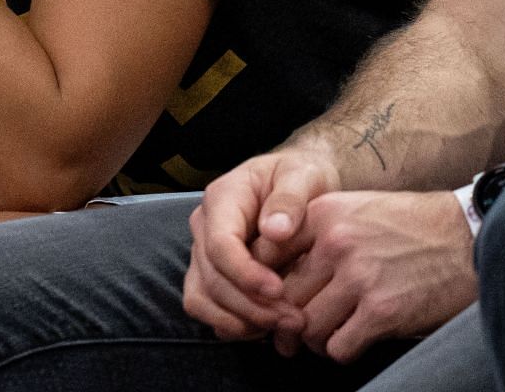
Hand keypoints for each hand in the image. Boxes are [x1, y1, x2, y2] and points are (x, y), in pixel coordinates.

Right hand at [184, 147, 341, 337]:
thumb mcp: (302, 175)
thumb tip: (274, 230)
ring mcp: (203, 253)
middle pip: (211, 278)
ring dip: (240, 321)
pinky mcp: (210, 274)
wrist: (299, 185)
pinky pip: (206, 307)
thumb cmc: (300, 177)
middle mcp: (204, 227)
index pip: (220, 244)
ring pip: (202, 298)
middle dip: (252, 306)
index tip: (280, 291)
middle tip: (296, 321)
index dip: (245, 274)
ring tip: (283, 327)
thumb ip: (290, 199)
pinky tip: (266, 328)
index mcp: (222, 199)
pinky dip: (231, 325)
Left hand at [270, 190, 476, 361]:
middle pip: (282, 295)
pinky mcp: (383, 311)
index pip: (265, 254)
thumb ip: (314, 233)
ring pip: (306, 325)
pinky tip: (352, 340)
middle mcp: (335, 244)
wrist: (470, 238)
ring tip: (325, 334)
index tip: (269, 295)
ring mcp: (358, 278)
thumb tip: (274, 269)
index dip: (262, 280)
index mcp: (322, 215)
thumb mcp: (354, 210)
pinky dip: (340, 350)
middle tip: (290, 329)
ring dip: (311, 338)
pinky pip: (339, 346)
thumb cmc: (411, 226)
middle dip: (283, 318)